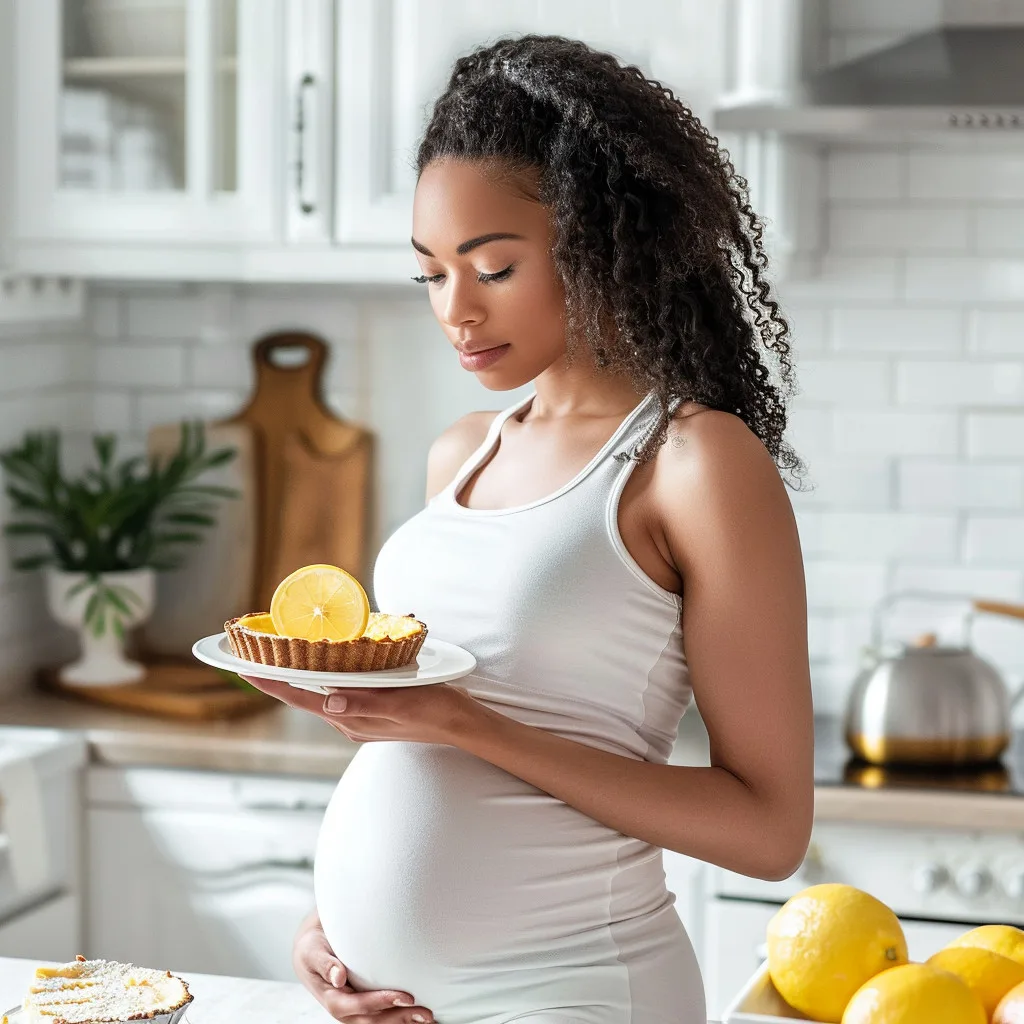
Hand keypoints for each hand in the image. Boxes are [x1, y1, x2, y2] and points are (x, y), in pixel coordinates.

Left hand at [240, 673, 485, 745]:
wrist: (461, 724)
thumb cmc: (435, 710)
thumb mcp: (402, 702)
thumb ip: (365, 703)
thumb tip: (327, 701)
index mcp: (351, 719)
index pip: (302, 700)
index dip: (272, 684)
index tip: (245, 669)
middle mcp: (349, 720)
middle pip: (304, 695)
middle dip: (280, 675)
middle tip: (256, 651)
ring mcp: (359, 716)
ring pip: (320, 692)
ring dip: (301, 673)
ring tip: (283, 651)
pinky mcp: (371, 709)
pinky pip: (339, 690)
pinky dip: (326, 674)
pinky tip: (327, 659)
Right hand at [293, 915, 435, 1022]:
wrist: (312, 948)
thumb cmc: (313, 947)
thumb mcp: (313, 950)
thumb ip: (325, 963)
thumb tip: (338, 977)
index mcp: (331, 997)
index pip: (357, 1006)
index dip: (380, 1003)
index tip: (406, 997)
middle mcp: (344, 1009)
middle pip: (373, 1021)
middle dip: (399, 1018)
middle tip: (426, 1013)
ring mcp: (355, 1010)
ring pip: (380, 1023)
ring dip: (403, 1022)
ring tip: (428, 1018)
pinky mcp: (364, 1005)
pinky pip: (382, 1016)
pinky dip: (400, 1018)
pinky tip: (418, 1017)